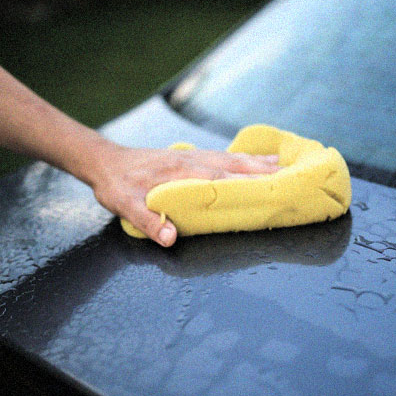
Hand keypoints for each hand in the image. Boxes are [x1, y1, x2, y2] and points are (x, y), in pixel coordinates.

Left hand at [88, 142, 279, 246]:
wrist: (105, 161)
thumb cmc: (116, 184)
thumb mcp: (124, 205)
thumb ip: (148, 221)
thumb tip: (171, 239)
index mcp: (180, 172)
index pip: (219, 177)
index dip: (245, 182)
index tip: (269, 187)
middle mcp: (191, 160)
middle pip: (233, 164)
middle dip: (262, 170)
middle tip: (289, 175)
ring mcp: (193, 156)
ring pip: (231, 158)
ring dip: (257, 162)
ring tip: (283, 164)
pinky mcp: (191, 157)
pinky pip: (224, 156)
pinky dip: (243, 158)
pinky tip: (254, 161)